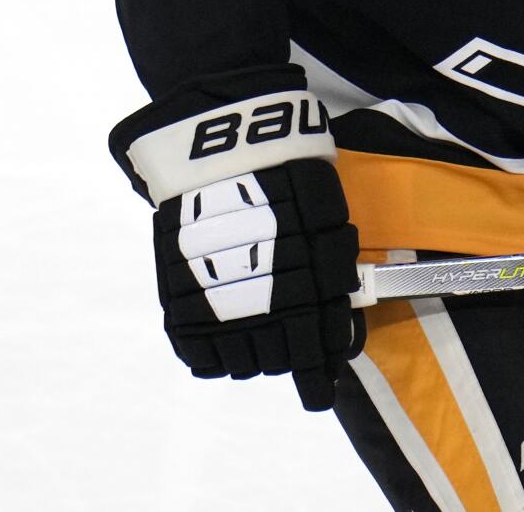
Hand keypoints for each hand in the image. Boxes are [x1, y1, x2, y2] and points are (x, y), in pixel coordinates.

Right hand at [110, 66, 363, 409]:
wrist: (220, 144)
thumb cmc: (284, 170)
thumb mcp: (324, 211)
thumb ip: (331, 264)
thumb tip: (342, 308)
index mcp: (310, 283)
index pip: (322, 343)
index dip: (324, 365)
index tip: (325, 379)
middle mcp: (266, 302)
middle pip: (282, 358)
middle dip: (292, 362)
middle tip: (295, 362)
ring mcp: (220, 305)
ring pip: (244, 362)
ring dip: (256, 360)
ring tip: (260, 347)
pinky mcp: (181, 301)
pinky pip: (200, 355)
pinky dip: (215, 359)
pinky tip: (224, 350)